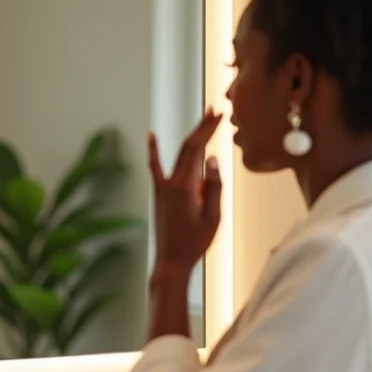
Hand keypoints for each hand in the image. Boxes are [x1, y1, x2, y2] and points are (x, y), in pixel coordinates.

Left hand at [149, 107, 222, 276]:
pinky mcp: (160, 194)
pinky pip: (156, 168)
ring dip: (191, 137)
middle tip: (215, 110)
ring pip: (178, 156)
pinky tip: (151, 136)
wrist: (171, 262)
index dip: (209, 129)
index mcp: (186, 186)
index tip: (220, 114)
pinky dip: (154, 151)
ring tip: (202, 122)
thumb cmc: (195, 243)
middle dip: (202, 127)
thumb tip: (212, 157)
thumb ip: (214, 186)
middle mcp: (171, 183)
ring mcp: (163, 188)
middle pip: (188, 147)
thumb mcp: (213, 217)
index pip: (198, 149)